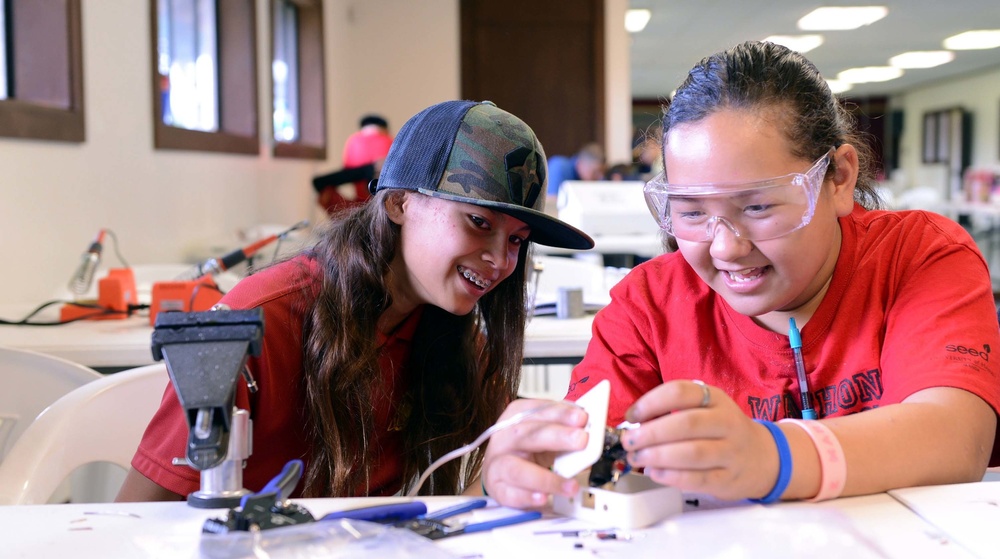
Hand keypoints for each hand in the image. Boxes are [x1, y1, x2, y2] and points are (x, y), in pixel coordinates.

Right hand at [481, 398, 588, 507]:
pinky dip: (527, 496)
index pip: (538, 411)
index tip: (582, 417)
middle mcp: (504, 438)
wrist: (502, 470)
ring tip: (571, 485)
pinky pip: (510, 494)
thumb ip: (566, 430)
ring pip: (517, 469)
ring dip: (546, 478)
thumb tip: (593, 432)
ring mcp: (497, 464)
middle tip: (581, 440)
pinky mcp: (497, 488)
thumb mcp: (546, 433)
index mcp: (516, 416)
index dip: (560, 413)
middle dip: (557, 437)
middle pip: (528, 435)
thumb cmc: (528, 448)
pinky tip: (543, 498)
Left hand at [620, 380, 778, 500]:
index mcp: (715, 398)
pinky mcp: (729, 479)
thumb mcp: (705, 409)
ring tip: (637, 458)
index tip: (632, 415)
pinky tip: (655, 472)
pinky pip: (698, 479)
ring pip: (693, 453)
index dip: (650, 402)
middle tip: (629, 441)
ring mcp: (731, 452)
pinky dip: (672, 477)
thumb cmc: (722, 431)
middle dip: (650, 433)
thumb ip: (674, 411)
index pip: (680, 392)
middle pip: (685, 424)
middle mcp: (727, 422)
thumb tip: (634, 423)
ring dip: (658, 456)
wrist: (764, 457)